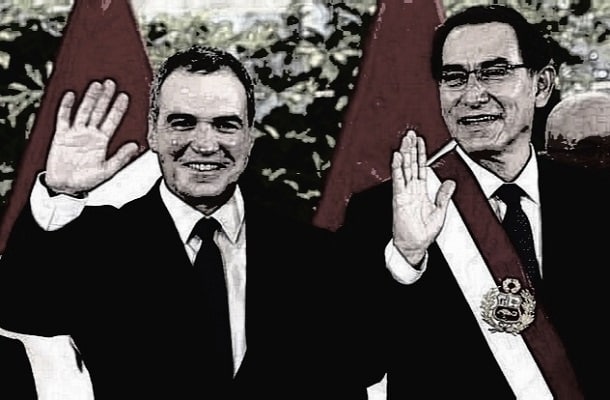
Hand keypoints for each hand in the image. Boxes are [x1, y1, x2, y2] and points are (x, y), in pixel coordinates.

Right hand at [45, 79, 139, 195]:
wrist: (65, 187)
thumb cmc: (87, 181)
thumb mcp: (107, 170)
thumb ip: (121, 157)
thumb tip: (135, 146)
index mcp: (102, 141)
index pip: (112, 121)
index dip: (118, 108)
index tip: (125, 96)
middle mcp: (90, 134)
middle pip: (99, 111)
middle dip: (105, 97)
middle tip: (111, 82)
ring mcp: (75, 133)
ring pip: (84, 111)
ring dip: (90, 98)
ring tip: (97, 84)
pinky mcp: (61, 135)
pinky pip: (63, 118)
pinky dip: (67, 106)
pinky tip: (72, 95)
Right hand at [392, 130, 455, 264]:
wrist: (415, 245)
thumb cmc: (424, 232)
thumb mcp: (440, 212)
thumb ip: (444, 196)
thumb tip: (451, 182)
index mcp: (421, 191)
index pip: (421, 168)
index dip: (421, 154)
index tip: (420, 141)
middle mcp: (411, 190)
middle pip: (411, 164)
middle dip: (411, 148)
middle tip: (410, 134)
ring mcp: (404, 193)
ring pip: (404, 169)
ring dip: (404, 154)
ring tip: (404, 140)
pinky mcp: (399, 198)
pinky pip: (398, 180)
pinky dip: (397, 168)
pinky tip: (397, 157)